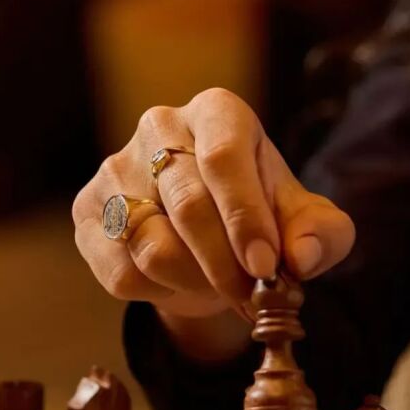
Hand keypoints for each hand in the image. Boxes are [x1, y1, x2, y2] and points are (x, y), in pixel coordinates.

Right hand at [73, 88, 354, 320]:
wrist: (205, 235)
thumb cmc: (259, 216)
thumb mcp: (305, 222)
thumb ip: (321, 234)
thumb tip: (302, 257)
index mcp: (217, 112)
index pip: (223, 158)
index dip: (244, 216)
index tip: (265, 265)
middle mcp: (159, 126)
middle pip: (187, 205)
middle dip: (225, 264)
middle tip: (250, 297)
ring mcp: (115, 169)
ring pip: (151, 245)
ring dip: (194, 282)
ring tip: (220, 289)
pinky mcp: (88, 212)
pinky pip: (120, 271)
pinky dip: (157, 292)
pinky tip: (178, 282)